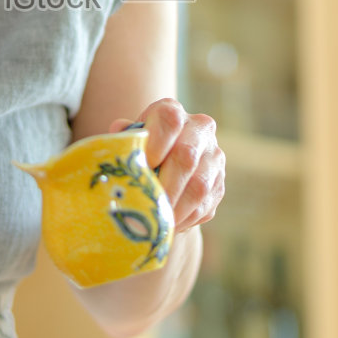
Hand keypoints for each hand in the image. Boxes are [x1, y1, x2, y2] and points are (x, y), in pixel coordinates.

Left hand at [111, 98, 223, 232]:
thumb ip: (123, 140)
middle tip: (148, 204)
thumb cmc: (138, 153)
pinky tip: (168, 225)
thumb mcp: (128, 143)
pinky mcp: (219, 184)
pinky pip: (204, 205)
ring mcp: (213, 157)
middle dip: (164, 185)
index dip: (155, 143)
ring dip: (175, 207)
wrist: (165, 170)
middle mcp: (199, 129)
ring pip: (199, 185)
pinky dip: (184, 219)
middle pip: (186, 155)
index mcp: (172, 112)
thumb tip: (119, 132)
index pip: (169, 119)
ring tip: (156, 221)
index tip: (144, 165)